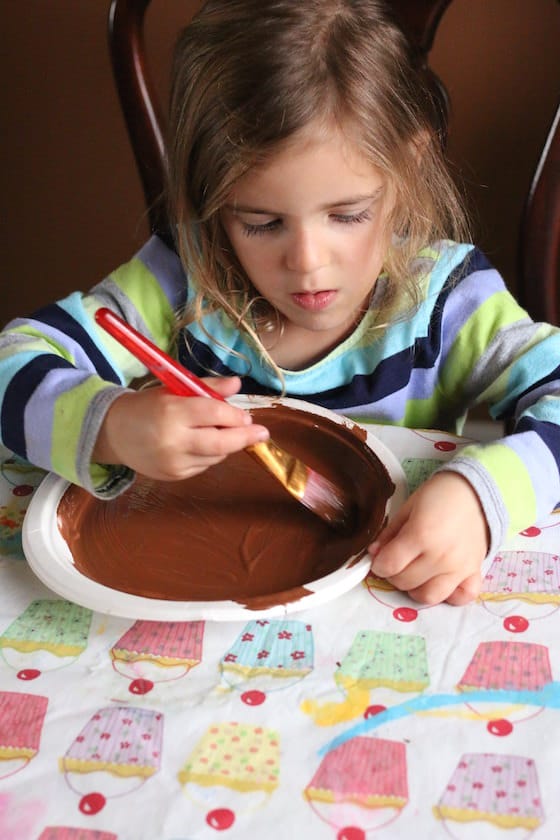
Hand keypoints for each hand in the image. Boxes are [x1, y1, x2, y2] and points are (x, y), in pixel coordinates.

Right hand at [93, 376, 269, 480]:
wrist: (113, 433)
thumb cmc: (147, 406)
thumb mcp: (174, 389)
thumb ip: (207, 388)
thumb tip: (237, 383)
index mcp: (171, 411)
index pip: (214, 413)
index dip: (236, 416)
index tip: (248, 416)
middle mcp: (173, 440)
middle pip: (221, 443)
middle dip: (245, 437)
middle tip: (262, 433)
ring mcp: (173, 462)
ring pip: (216, 456)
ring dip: (227, 445)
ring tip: (226, 432)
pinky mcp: (173, 476)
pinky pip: (204, 465)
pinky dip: (212, 455)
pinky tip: (204, 444)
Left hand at [368, 471, 488, 605]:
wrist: (473, 492)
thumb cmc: (437, 496)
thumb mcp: (407, 508)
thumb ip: (389, 534)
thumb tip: (374, 554)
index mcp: (421, 535)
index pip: (389, 565)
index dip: (378, 565)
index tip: (379, 559)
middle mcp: (440, 557)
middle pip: (405, 582)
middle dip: (393, 574)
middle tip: (396, 562)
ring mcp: (459, 568)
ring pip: (428, 596)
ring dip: (415, 589)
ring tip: (415, 574)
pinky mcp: (475, 572)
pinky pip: (461, 597)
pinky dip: (449, 596)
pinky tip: (441, 581)